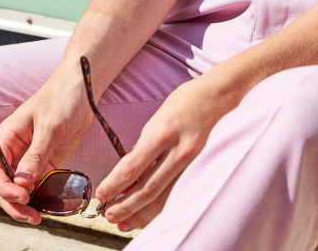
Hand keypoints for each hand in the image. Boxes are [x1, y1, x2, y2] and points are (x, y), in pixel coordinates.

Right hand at [0, 64, 93, 223]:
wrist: (82, 89)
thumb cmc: (61, 98)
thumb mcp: (50, 125)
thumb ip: (37, 154)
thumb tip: (22, 182)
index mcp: (7, 138)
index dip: (3, 188)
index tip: (22, 195)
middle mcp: (15, 151)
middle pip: (4, 185)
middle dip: (13, 203)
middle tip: (31, 216)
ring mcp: (30, 158)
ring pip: (20, 189)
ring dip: (26, 205)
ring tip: (38, 217)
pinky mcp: (46, 163)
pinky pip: (39, 186)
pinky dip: (41, 198)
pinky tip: (50, 206)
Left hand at [95, 73, 232, 231]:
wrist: (216, 96)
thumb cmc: (183, 102)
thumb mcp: (156, 120)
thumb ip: (144, 147)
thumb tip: (127, 174)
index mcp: (161, 133)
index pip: (132, 167)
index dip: (114, 185)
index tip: (101, 194)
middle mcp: (177, 150)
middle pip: (148, 189)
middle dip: (125, 206)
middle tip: (108, 214)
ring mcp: (191, 161)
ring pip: (164, 197)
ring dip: (141, 213)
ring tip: (123, 221)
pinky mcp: (201, 167)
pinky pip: (177, 194)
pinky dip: (161, 207)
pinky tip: (148, 214)